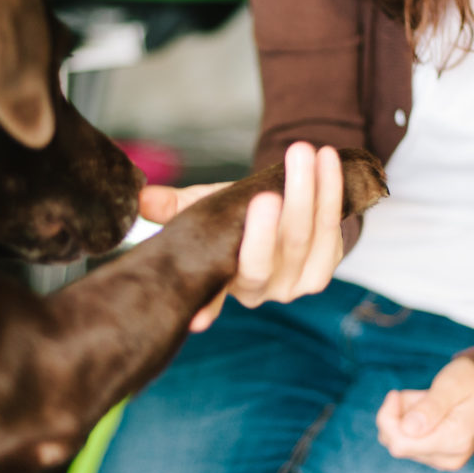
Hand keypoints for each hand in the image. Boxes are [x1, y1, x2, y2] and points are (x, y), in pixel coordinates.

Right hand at [138, 142, 345, 331]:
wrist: (286, 218)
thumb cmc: (236, 218)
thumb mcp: (203, 212)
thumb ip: (174, 207)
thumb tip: (141, 199)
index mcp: (224, 283)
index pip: (214, 293)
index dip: (208, 307)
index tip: (199, 321)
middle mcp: (261, 291)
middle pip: (265, 259)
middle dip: (267, 227)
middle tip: (265, 194)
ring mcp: (297, 282)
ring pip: (305, 237)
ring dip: (307, 192)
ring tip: (302, 151)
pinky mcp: (326, 265)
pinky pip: (331, 226)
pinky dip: (331, 190)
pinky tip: (326, 160)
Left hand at [375, 358, 473, 470]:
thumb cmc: (470, 383)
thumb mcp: (451, 386)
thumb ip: (430, 408)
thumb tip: (407, 429)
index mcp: (455, 441)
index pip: (400, 443)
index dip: (388, 417)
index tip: (396, 394)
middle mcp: (448, 458)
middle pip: (395, 443)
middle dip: (397, 414)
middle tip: (419, 396)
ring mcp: (441, 461)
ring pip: (397, 441)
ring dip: (402, 417)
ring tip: (426, 402)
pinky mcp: (435, 458)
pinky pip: (405, 442)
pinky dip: (407, 422)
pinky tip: (425, 411)